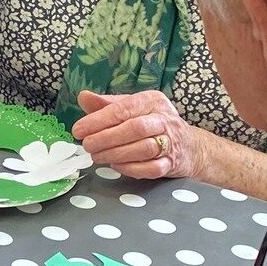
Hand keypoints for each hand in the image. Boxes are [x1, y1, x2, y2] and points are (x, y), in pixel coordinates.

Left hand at [72, 89, 202, 178]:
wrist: (187, 146)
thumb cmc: (150, 123)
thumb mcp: (130, 108)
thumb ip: (106, 105)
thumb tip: (83, 97)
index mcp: (152, 101)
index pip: (124, 108)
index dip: (99, 120)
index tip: (78, 130)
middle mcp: (164, 119)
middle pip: (135, 128)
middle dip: (106, 138)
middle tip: (87, 145)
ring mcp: (171, 142)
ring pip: (144, 149)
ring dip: (116, 154)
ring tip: (96, 156)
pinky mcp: (172, 163)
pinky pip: (152, 168)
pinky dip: (131, 168)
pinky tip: (116, 165)